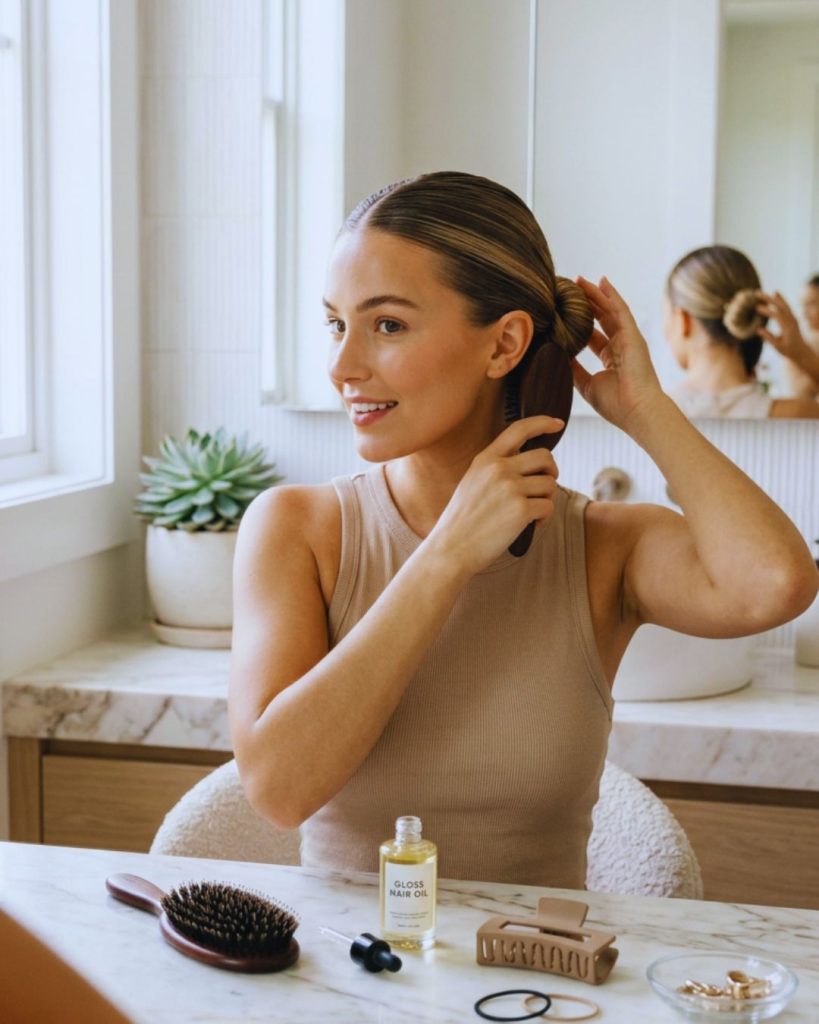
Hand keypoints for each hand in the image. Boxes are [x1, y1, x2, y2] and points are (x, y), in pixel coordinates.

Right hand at [428, 415, 562, 576]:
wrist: (451, 548)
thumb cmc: (463, 520)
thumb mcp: (472, 481)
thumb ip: (496, 468)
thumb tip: (531, 461)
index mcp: (485, 459)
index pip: (519, 429)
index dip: (543, 423)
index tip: (558, 424)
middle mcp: (498, 469)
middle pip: (545, 457)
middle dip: (551, 471)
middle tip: (543, 486)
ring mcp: (510, 488)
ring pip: (549, 484)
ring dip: (546, 498)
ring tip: (529, 511)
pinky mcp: (521, 510)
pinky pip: (548, 507)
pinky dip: (544, 518)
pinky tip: (529, 525)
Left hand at [572, 276, 663, 430]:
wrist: (637, 411)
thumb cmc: (616, 404)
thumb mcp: (587, 385)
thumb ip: (574, 370)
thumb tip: (557, 355)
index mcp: (611, 359)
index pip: (594, 336)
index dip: (580, 324)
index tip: (564, 313)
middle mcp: (621, 346)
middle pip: (601, 319)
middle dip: (586, 303)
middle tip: (570, 288)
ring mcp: (629, 339)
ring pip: (609, 310)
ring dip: (595, 294)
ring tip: (579, 280)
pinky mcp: (633, 335)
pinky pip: (620, 310)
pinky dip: (611, 295)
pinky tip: (601, 282)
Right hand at [756, 292, 810, 363]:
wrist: (801, 352)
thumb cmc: (788, 351)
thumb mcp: (777, 346)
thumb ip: (768, 337)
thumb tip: (758, 329)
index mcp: (788, 327)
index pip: (777, 315)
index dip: (767, 311)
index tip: (757, 308)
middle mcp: (792, 320)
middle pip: (781, 306)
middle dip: (771, 299)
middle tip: (760, 294)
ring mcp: (793, 319)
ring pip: (785, 306)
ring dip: (778, 298)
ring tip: (772, 292)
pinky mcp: (793, 319)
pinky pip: (787, 308)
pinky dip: (781, 302)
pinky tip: (776, 298)